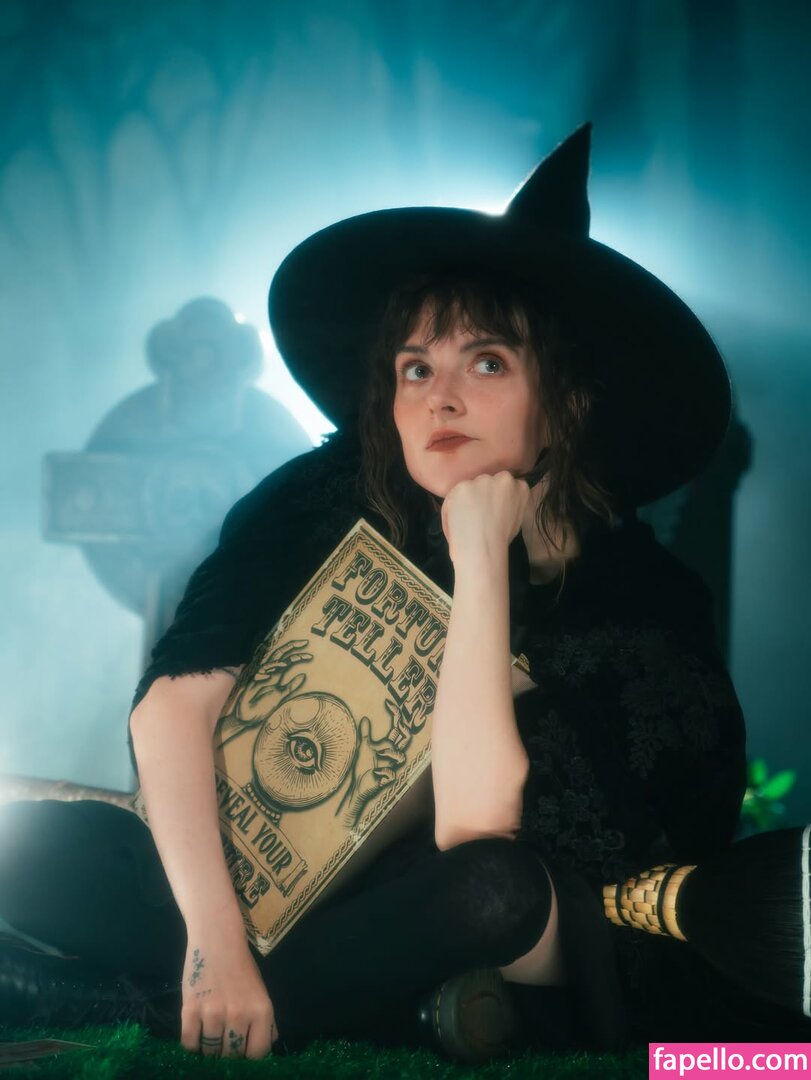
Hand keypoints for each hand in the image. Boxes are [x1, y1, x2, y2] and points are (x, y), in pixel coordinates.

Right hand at [180, 931, 277, 1058]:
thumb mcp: (260, 991)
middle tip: (223, 1044)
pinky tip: (196, 1034)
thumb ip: (265, 1020)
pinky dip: (191, 1045)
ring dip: (209, 1050)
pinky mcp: (190, 1009)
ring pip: (210, 1052)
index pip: (258, 1054)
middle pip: (232, 1056)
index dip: (249, 1058)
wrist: (217, 938)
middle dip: (228, 1054)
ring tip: (209, 1037)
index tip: (242, 1053)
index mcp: (262, 1010)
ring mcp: (213, 1013)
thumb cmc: (241, 966)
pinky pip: (189, 1043)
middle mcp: (239, 1015)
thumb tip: (268, 1045)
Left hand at [337, 713, 406, 826]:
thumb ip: (365, 734)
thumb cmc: (363, 766)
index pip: (397, 735)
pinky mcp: (388, 779)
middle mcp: (391, 757)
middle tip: (393, 735)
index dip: (400, 725)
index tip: (397, 713)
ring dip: (390, 754)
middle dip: (401, 738)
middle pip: (404, 745)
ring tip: (378, 755)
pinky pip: (392, 774)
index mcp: (385, 749)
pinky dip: (382, 771)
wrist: (358, 783)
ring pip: (401, 758)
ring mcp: (391, 767)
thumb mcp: (363, 747)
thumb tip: (365, 719)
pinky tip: (374, 772)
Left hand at [440, 471, 529, 566]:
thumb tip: (499, 503)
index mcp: (520, 487)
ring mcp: (483, 481)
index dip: (494, 498)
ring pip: (470, 487)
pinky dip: (450, 510)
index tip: (489, 510)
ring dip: (465, 501)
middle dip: (480, 496)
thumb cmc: (501, 540)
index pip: (505, 485)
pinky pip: (453, 497)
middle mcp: (503, 478)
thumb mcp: (515, 518)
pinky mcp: (463, 486)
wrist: (484, 547)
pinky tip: (456, 524)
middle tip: (476, 516)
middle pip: (487, 483)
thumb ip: (509, 504)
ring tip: (466, 522)